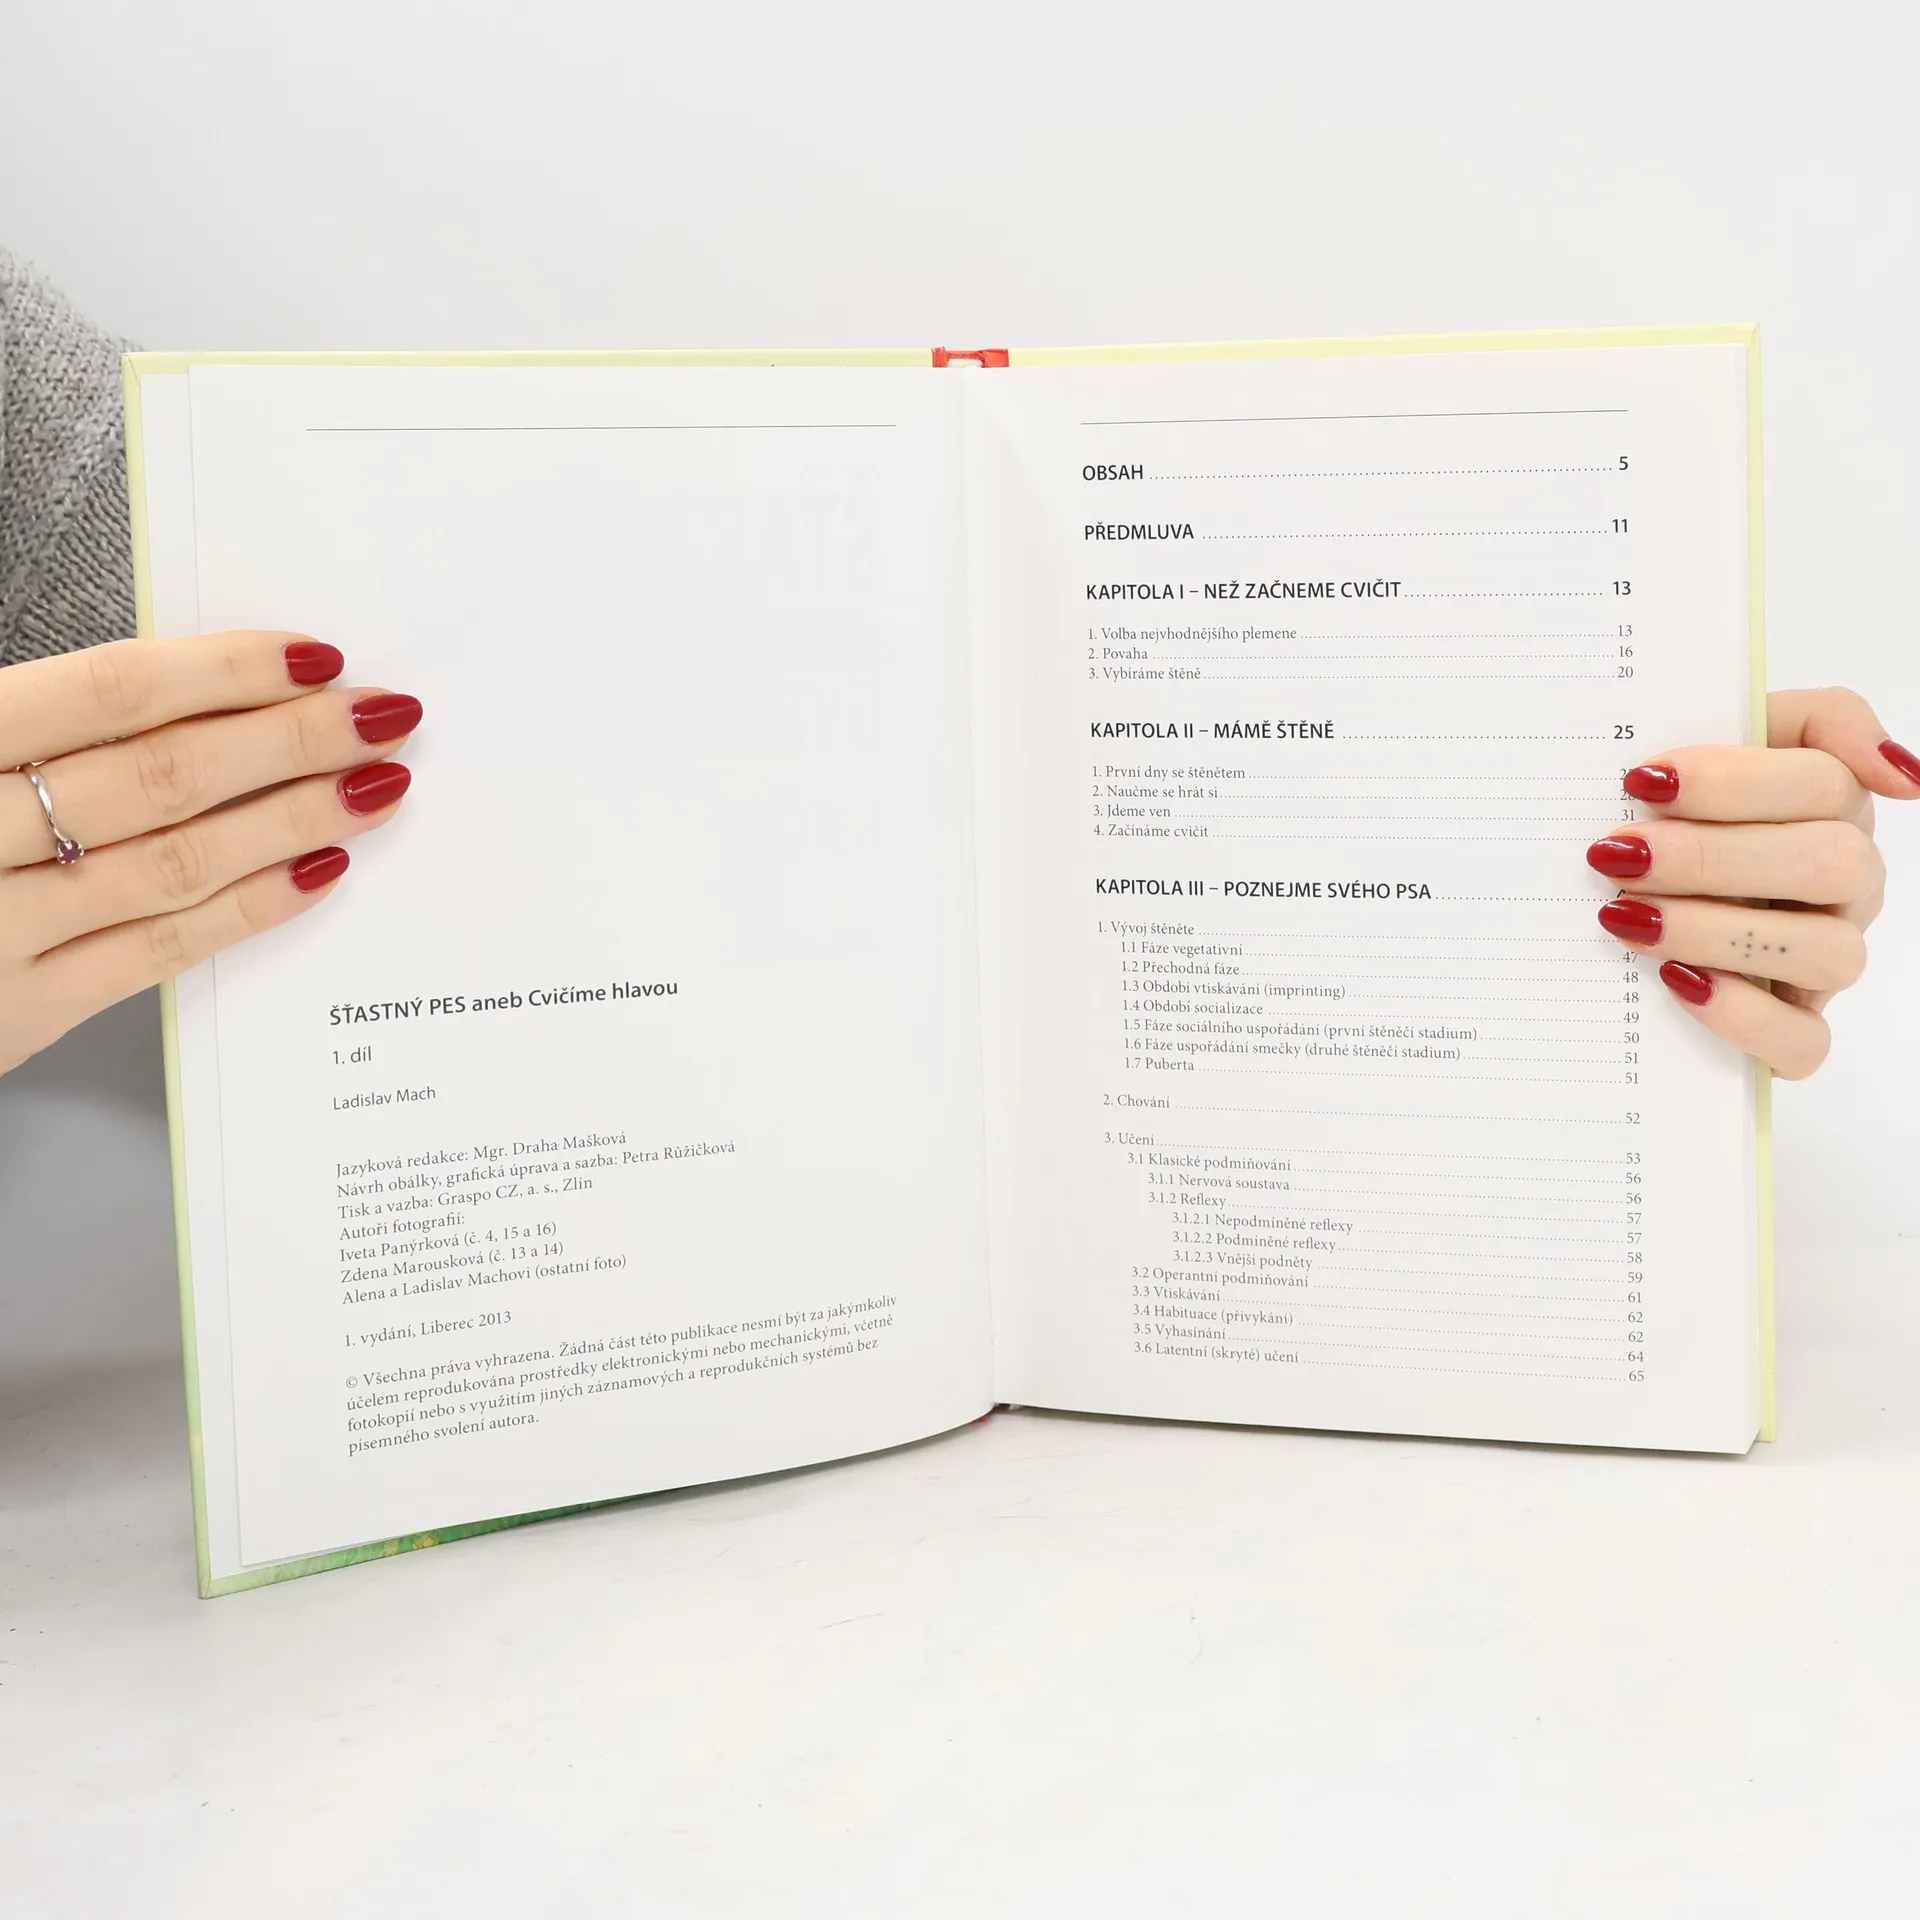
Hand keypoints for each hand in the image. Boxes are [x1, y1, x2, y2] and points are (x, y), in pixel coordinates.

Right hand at [0, 632, 419, 1077]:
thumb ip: (29, 717)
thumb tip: (176, 680)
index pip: (103, 694)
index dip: (220, 672)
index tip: (316, 656)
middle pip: (159, 777)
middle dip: (289, 743)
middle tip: (385, 716)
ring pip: (171, 863)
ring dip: (290, 821)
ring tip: (375, 787)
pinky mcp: (12, 1016)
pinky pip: (156, 953)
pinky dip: (246, 908)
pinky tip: (318, 871)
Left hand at [1588, 687, 1913, 1077]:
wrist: (1618, 889)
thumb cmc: (1674, 810)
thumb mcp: (1725, 740)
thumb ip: (1816, 719)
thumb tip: (1898, 771)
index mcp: (1832, 805)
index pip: (1823, 783)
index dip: (1733, 782)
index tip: (1642, 781)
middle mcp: (1847, 882)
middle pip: (1831, 863)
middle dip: (1712, 857)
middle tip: (1619, 856)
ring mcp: (1827, 958)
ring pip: (1829, 952)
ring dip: (1719, 932)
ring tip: (1627, 917)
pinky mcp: (1795, 1029)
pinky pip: (1804, 1040)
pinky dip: (1742, 1016)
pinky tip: (1676, 981)